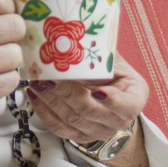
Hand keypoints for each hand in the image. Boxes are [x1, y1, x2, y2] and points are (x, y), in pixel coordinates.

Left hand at [28, 62, 150, 148]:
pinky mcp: (79, 137)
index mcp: (134, 99)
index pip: (126, 106)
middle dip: (67, 94)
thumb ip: (102, 52)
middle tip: (50, 77)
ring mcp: (98, 132)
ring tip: (36, 81)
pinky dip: (43, 111)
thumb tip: (80, 30)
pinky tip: (33, 94)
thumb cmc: (112, 72)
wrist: (109, 92)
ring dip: (50, 100)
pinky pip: (58, 128)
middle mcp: (118, 121)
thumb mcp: (113, 60)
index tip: (97, 92)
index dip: (113, 101)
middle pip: (90, 111)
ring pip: (71, 120)